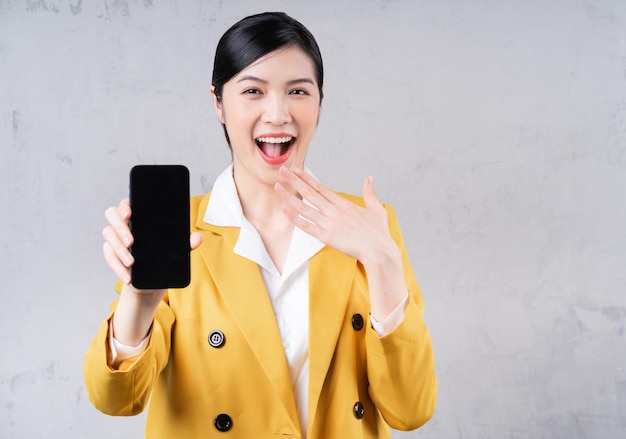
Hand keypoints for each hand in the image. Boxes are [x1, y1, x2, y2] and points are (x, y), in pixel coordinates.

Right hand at [101, 198, 202, 288]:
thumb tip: (198, 237)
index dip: (125, 206)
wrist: (151, 283)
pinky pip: (109, 257)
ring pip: (108, 235)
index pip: (128, 203)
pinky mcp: (111, 255)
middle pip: (112, 214)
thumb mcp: (176, 251)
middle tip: (131, 242)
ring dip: (119, 250)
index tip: (130, 214)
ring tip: (131, 262)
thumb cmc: (163, 259)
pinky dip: (117, 268)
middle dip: (120, 227)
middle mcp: (124, 224)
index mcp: (140, 217)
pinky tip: (127, 276)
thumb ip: (186, 243)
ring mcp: (115, 239)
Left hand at [274, 167, 393, 264]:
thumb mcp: (377, 209)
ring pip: (304, 207)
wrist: (379, 251)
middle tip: (282, 170)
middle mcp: (334, 211)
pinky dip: (295, 218)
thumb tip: (369, 178)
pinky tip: (286, 210)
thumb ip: (370, 193)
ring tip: (278, 187)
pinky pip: (307, 226)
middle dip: (294, 180)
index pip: (321, 187)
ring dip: (289, 197)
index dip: (307, 178)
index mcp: (344, 204)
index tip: (296, 170)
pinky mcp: (327, 237)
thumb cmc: (379, 234)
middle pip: (310, 192)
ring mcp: (329, 223)